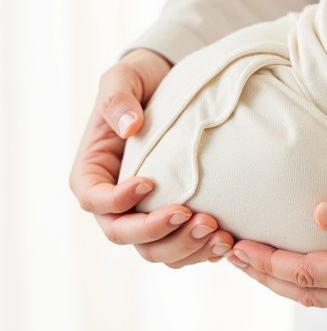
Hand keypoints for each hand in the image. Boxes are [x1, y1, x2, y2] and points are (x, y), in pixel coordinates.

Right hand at [70, 48, 234, 266]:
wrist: (171, 86)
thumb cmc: (140, 81)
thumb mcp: (122, 79)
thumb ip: (118, 98)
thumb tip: (130, 126)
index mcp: (93, 173)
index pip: (95, 200)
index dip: (118, 200)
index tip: (150, 182)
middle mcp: (115, 201)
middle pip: (125, 234)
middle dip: (159, 233)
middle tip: (197, 218)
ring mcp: (145, 213)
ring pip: (156, 251)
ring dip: (187, 248)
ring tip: (220, 235)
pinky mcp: (175, 217)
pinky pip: (183, 248)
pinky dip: (204, 250)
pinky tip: (230, 241)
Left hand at [229, 182, 326, 307]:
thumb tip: (317, 212)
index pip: (309, 272)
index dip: (269, 260)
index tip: (239, 242)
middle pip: (305, 291)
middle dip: (264, 274)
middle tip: (229, 252)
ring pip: (318, 297)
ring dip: (281, 280)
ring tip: (251, 261)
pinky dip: (306, 281)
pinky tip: (294, 266)